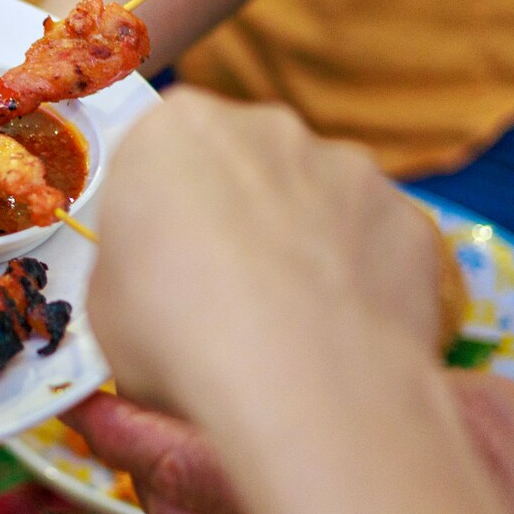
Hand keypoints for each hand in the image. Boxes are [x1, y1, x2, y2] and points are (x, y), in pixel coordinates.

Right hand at [88, 88, 442, 423]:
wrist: (302, 386)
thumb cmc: (178, 337)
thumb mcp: (104, 310)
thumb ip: (129, 272)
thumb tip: (149, 289)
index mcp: (174, 130)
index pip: (156, 158)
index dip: (155, 214)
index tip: (157, 264)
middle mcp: (267, 127)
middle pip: (242, 165)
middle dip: (233, 215)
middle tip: (218, 294)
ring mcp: (350, 167)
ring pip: (314, 198)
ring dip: (300, 242)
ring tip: (286, 322)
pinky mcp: (410, 217)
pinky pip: (374, 242)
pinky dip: (359, 278)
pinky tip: (341, 334)